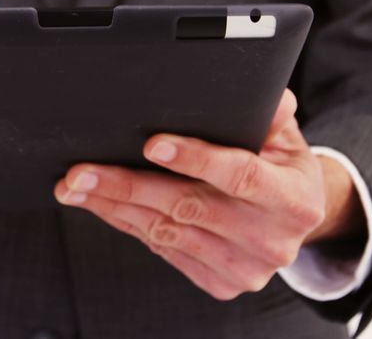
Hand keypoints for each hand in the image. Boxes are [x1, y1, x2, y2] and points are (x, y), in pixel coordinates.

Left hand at [54, 89, 364, 299]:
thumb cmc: (282, 168)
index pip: (241, 176)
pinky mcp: (220, 283)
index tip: (152, 143)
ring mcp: (244, 268)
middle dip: (129, 185)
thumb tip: (259, 87)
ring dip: (114, 206)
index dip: (196, 159)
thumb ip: (272, 112)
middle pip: (189, 206)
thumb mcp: (286, 136)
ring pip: (166, 232)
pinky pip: (162, 249)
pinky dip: (127, 224)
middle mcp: (271, 241)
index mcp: (294, 200)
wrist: (294, 223)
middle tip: (84, 169)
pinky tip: (101, 204)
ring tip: (76, 185)